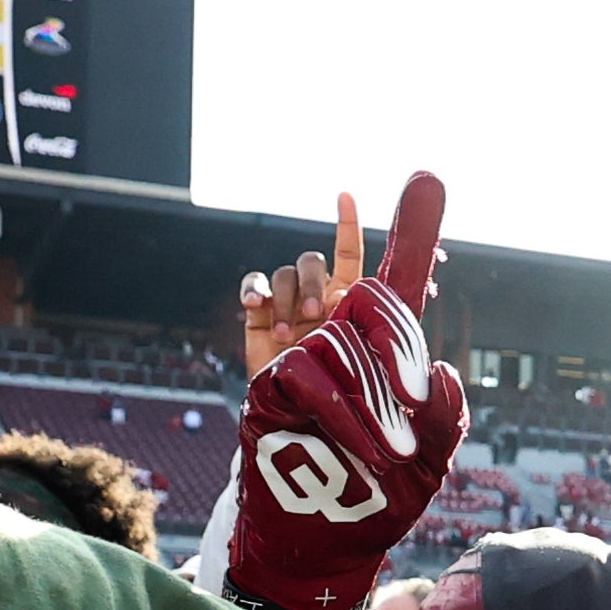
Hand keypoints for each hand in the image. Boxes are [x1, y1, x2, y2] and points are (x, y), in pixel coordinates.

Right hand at [221, 174, 463, 609]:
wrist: (323, 532)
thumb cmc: (385, 496)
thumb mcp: (432, 455)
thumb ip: (445, 412)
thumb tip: (438, 368)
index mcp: (389, 349)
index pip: (400, 281)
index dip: (411, 232)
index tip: (419, 179)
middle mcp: (345, 339)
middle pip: (339, 269)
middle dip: (337, 265)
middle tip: (339, 312)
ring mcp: (301, 347)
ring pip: (300, 282)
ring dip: (304, 293)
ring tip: (309, 331)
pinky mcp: (262, 362)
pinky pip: (258, 308)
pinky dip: (259, 294)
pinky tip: (262, 300)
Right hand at [240, 191, 365, 374]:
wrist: (297, 414)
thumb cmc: (334, 386)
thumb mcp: (355, 351)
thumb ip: (355, 319)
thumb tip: (345, 290)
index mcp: (347, 298)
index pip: (348, 252)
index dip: (346, 223)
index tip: (344, 195)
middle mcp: (317, 294)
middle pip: (311, 261)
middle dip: (311, 282)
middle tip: (314, 314)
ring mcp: (287, 301)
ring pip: (283, 273)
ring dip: (285, 300)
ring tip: (285, 335)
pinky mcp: (260, 312)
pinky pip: (255, 284)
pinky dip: (255, 290)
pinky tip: (256, 306)